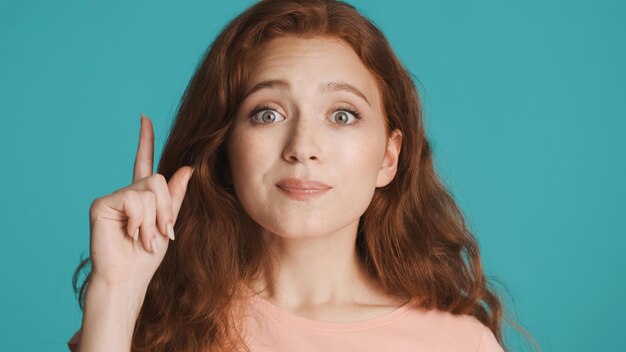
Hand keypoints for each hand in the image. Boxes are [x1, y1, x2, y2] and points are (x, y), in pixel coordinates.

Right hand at [88, 113, 192, 290]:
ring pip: (148, 190)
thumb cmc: (146, 257)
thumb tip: (187, 167)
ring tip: (144, 239)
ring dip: (153, 220)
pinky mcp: (101, 204)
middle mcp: (126, 192)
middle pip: (158, 180)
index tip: (144, 118)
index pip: (144, 162)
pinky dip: (140, 220)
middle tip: (161, 235)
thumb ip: (175, 197)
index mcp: (142, 196)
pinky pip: (134, 199)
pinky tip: (131, 234)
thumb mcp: (168, 224)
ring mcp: (113, 197)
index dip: (145, 140)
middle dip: (166, 210)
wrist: (128, 278)